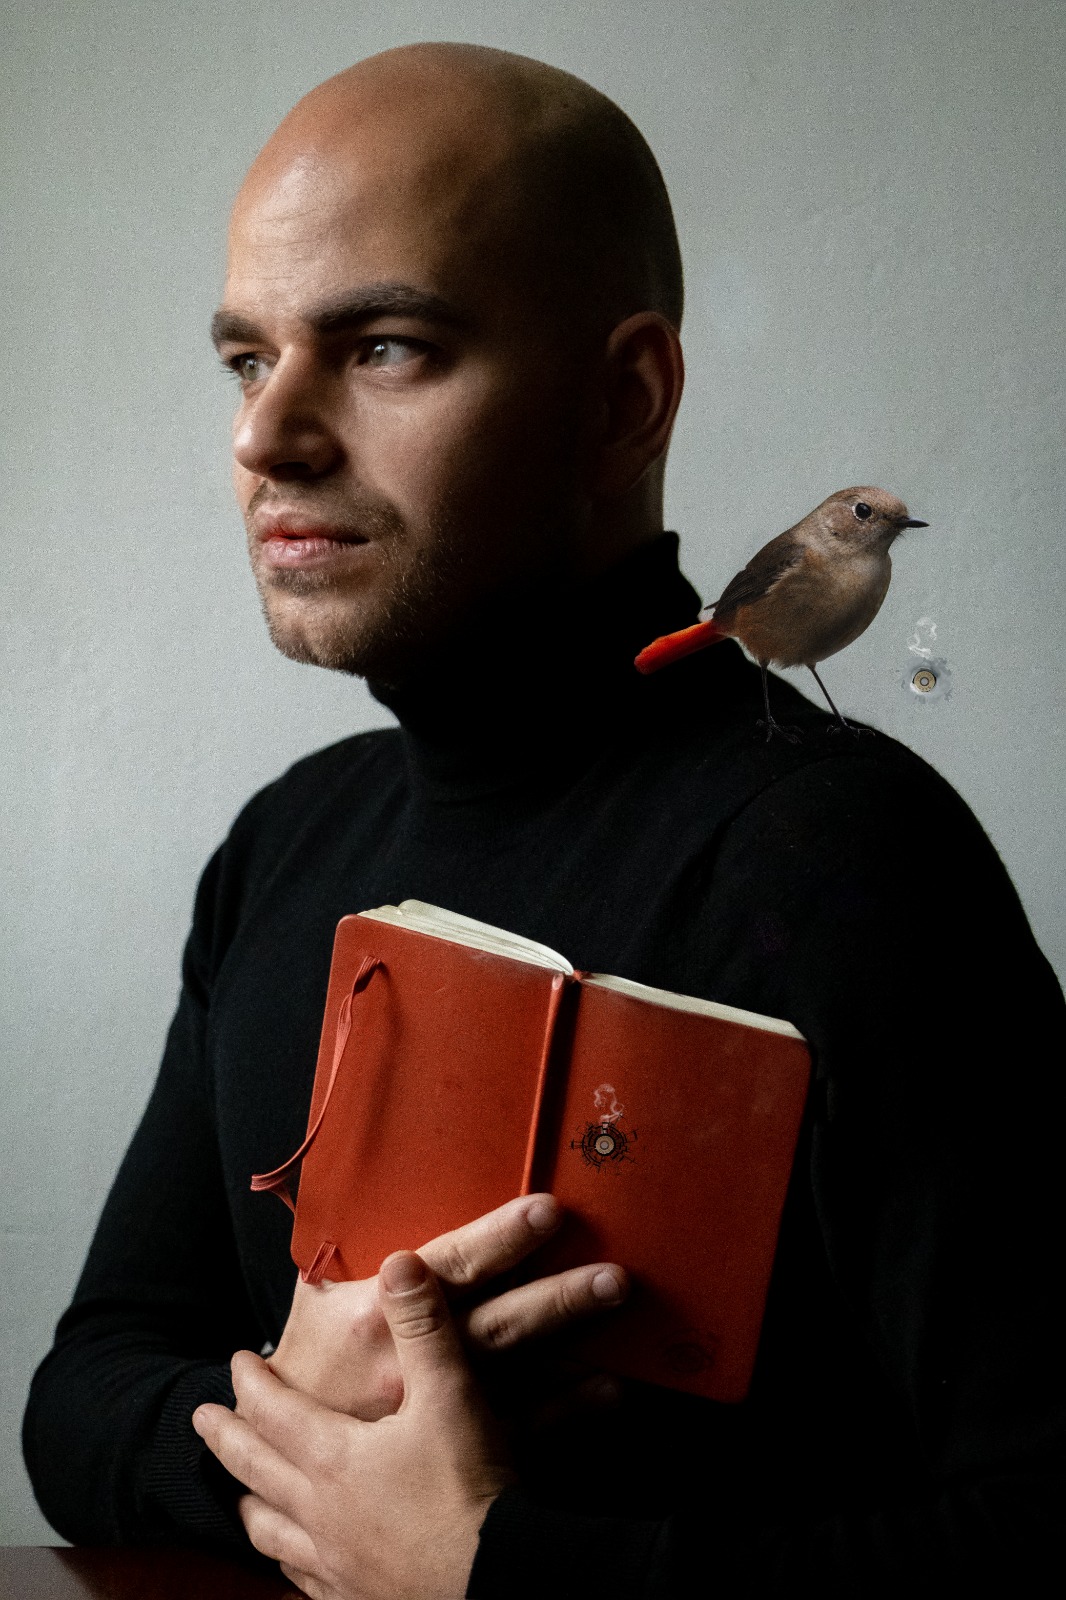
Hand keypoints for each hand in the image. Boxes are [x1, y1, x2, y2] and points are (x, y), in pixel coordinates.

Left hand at [194, 1252, 512, 1599]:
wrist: (495, 1580)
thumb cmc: (469, 1487)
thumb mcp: (449, 1393)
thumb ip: (422, 1325)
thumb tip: (399, 1261)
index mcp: (334, 1457)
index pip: (273, 1410)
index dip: (251, 1381)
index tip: (236, 1361)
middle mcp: (320, 1511)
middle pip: (256, 1469)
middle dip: (227, 1439)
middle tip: (201, 1420)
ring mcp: (333, 1562)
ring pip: (270, 1532)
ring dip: (248, 1506)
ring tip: (236, 1498)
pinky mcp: (354, 1597)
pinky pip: (301, 1582)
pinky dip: (286, 1566)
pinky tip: (292, 1566)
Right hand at [269, 1193, 625, 1419]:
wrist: (283, 1444)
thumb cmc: (309, 1349)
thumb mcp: (314, 1286)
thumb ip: (350, 1235)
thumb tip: (368, 1164)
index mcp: (376, 1311)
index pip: (452, 1265)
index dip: (500, 1238)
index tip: (547, 1211)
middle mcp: (410, 1362)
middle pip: (497, 1323)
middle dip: (557, 1299)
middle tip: (611, 1277)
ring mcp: (433, 1411)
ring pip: (515, 1376)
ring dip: (572, 1354)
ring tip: (624, 1330)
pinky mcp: (450, 1447)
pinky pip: (519, 1429)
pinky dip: (566, 1412)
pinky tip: (609, 1389)